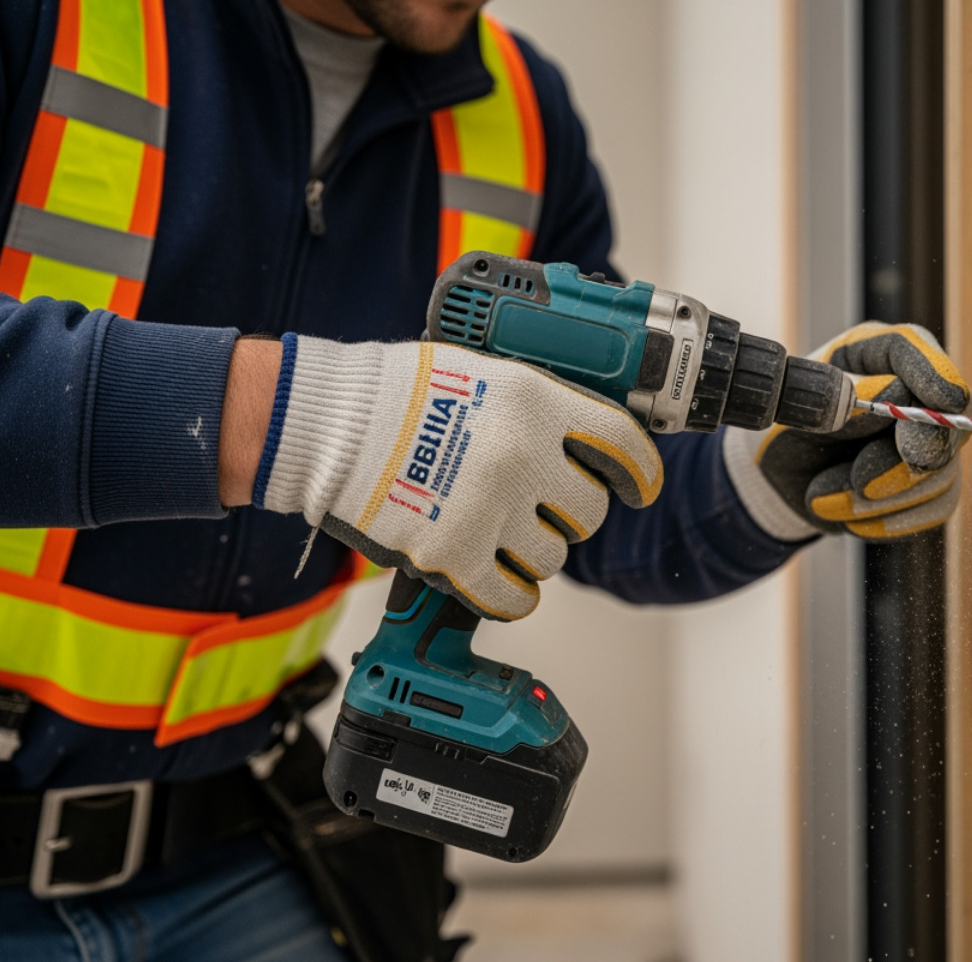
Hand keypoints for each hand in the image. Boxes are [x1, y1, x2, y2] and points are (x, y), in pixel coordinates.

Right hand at [255, 334, 661, 618]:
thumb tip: (585, 438)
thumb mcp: (486, 373)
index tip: (641, 487)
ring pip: (553, 557)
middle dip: (571, 513)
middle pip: (589, 511)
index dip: (641, 471)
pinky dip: (512, 595)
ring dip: (535, 551)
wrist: (329, 424)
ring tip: (501, 532)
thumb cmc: (398, 393)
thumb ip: (540, 405)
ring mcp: (490, 510)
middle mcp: (521, 457)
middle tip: (540, 505)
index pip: (621, 442)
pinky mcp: (456, 556)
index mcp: (535, 403)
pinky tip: (500, 579)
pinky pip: (514, 597)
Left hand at [724, 322, 971, 540]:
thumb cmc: (787, 429)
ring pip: (941, 472)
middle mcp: (914, 392)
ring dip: (878, 498)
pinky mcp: (932, 482)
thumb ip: (840, 400)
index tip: (944, 401)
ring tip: (821, 497)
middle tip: (862, 482)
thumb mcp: (798, 413)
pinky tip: (845, 515)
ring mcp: (930, 438)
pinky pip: (936, 507)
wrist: (779, 478)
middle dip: (905, 459)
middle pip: (946, 419)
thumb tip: (894, 394)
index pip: (915, 349)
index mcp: (875, 354)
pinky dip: (887, 520)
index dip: (935, 373)